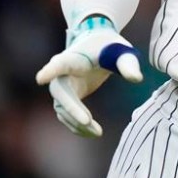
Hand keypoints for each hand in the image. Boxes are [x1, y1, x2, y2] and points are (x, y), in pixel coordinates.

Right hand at [35, 15, 142, 137]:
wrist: (98, 45)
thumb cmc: (109, 46)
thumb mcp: (122, 51)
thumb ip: (128, 64)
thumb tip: (136, 79)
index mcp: (74, 57)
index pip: (60, 63)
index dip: (51, 71)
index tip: (41, 78)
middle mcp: (62, 73)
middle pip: (60, 92)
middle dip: (72, 108)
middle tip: (87, 122)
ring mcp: (62, 87)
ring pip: (62, 109)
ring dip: (77, 122)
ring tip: (98, 132)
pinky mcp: (67, 98)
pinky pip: (67, 115)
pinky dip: (77, 125)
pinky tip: (93, 132)